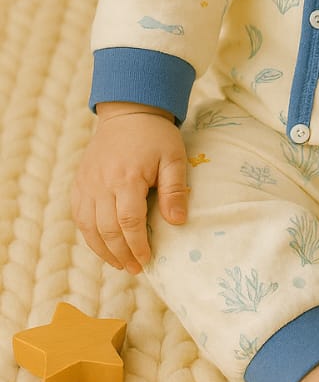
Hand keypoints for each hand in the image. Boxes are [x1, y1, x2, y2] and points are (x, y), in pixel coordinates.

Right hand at [72, 103, 188, 274]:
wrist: (128, 112)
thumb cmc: (155, 136)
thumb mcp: (173, 157)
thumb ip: (174, 190)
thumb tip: (177, 222)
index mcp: (126, 178)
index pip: (128, 223)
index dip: (137, 245)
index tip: (147, 261)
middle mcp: (101, 184)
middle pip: (107, 230)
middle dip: (121, 254)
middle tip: (135, 269)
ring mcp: (87, 184)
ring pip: (89, 228)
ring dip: (103, 251)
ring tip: (120, 264)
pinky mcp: (79, 183)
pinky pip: (79, 216)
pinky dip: (89, 235)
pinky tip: (102, 246)